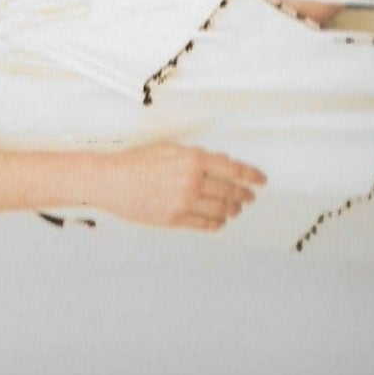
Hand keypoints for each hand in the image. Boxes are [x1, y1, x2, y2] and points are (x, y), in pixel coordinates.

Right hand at [96, 143, 266, 232]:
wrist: (111, 181)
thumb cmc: (137, 161)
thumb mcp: (171, 149)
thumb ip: (199, 156)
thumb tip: (223, 162)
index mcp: (193, 159)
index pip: (233, 169)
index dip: (251, 175)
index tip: (261, 180)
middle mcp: (192, 181)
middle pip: (230, 191)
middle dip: (243, 195)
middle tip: (249, 197)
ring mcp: (184, 203)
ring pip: (220, 211)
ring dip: (231, 210)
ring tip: (235, 209)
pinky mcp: (175, 220)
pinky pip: (204, 225)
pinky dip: (216, 224)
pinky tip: (219, 221)